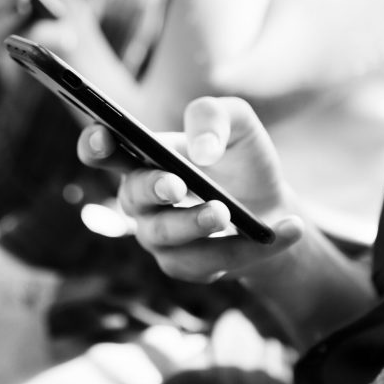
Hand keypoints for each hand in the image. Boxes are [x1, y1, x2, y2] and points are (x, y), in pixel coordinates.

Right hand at [78, 96, 303, 281]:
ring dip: (196, 224)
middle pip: (132, 197)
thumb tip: (201, 151)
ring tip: (227, 212)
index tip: (104, 137)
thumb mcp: (238, 123)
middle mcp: (142, 200)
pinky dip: (253, 246)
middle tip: (177, 184)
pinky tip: (288, 229)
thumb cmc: (240, 159)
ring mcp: (159, 237)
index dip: (96, 144)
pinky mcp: (186, 266)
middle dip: (153, 189)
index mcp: (143, 157)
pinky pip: (212, 261)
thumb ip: (214, 117)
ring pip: (167, 236)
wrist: (271, 204)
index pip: (103, 151)